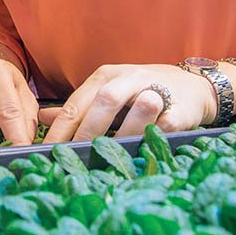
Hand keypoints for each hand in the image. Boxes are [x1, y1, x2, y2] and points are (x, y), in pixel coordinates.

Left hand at [41, 64, 216, 142]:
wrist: (192, 87)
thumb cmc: (141, 93)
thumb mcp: (106, 94)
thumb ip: (77, 107)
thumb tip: (43, 119)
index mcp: (105, 76)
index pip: (77, 103)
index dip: (61, 129)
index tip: (46, 152)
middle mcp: (128, 78)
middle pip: (103, 102)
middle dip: (86, 132)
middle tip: (72, 158)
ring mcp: (156, 89)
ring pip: (136, 106)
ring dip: (122, 131)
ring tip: (105, 156)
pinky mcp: (180, 107)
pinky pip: (165, 121)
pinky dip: (154, 134)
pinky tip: (143, 150)